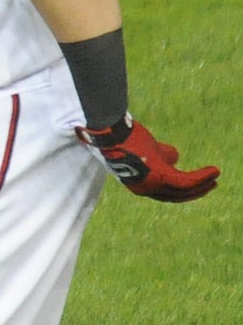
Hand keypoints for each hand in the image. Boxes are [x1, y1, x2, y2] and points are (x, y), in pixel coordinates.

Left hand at [75, 115, 218, 201]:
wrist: (111, 129)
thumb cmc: (123, 135)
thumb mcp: (145, 148)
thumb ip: (160, 154)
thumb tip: (175, 158)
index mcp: (137, 185)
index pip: (164, 192)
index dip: (181, 189)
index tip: (195, 183)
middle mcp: (144, 189)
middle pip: (176, 195)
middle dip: (195, 191)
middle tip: (210, 184)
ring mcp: (151, 184)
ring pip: (184, 189)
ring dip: (202, 183)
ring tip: (215, 175)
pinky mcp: (160, 175)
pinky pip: (186, 180)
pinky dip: (201, 177)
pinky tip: (212, 171)